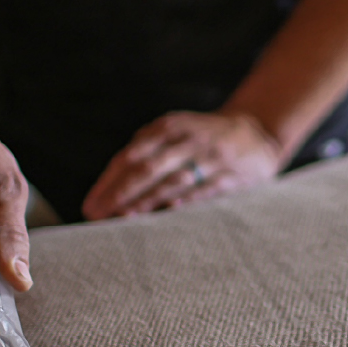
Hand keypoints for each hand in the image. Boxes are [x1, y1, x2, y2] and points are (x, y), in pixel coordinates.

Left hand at [82, 111, 283, 219]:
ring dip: (146, 201)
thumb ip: (145, 153)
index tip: (90, 205)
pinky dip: (185, 200)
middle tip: (98, 215)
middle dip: (119, 194)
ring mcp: (209, 157)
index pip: (129, 157)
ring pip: (172, 181)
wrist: (257, 133)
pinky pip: (204, 189)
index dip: (108, 182)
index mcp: (167, 128)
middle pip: (146, 168)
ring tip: (124, 218)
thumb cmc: (202, 140)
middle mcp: (185, 140)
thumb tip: (108, 187)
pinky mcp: (229, 175)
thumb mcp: (174, 133)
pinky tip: (168, 211)